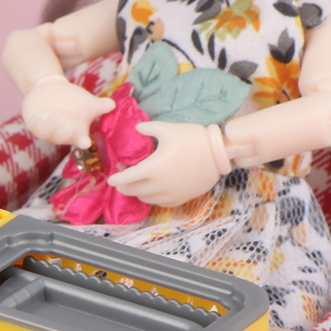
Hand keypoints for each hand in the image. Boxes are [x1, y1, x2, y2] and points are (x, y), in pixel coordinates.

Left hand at [21, 77, 114, 149]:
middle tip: (68, 128)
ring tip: (55, 117)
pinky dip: (34, 121)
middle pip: (62, 138)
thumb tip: (113, 104)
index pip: (81, 141)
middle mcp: (61, 134)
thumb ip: (101, 105)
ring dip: (49, 127)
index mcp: (76, 133)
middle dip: (64, 135)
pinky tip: (37, 115)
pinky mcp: (33, 122)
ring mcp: (46, 129)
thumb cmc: (74, 101)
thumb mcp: (89, 103)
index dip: (82, 143)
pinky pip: (32, 124)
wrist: (52, 90)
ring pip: (46, 133)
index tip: (85, 141)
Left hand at [108, 122, 230, 207]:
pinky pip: (159, 203)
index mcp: (150, 169)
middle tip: (124, 178)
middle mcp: (157, 185)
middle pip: (131, 191)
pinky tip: (155, 189)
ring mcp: (168, 194)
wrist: (219, 153)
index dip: (115, 180)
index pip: (125, 179)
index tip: (111, 178)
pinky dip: (153, 197)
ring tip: (140, 182)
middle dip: (124, 185)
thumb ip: (148, 129)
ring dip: (138, 192)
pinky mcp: (179, 199)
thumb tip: (137, 128)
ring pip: (144, 198)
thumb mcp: (168, 129)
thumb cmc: (192, 139)